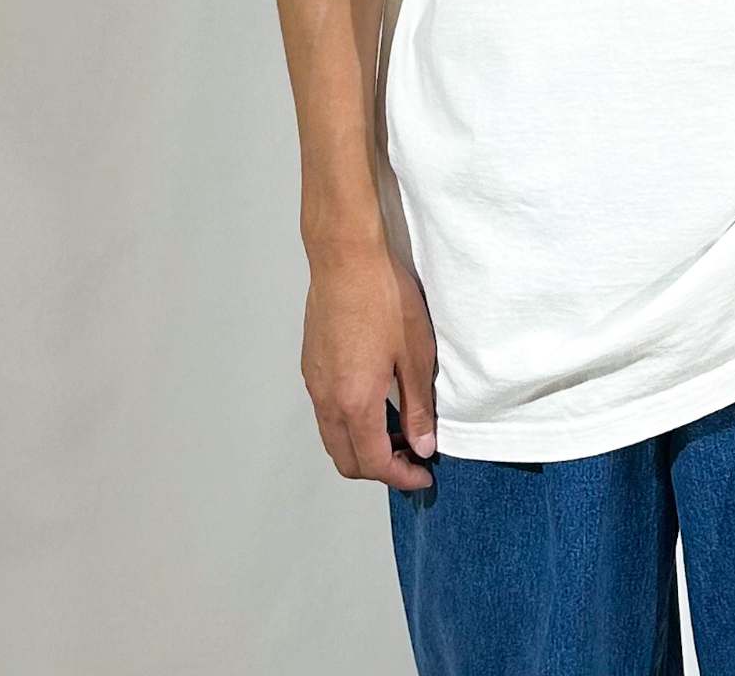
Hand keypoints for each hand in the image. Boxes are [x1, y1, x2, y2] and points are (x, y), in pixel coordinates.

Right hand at [301, 245, 437, 490]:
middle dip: (379, 469)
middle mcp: (327, 400)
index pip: (374, 463)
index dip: (401, 477)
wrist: (345, 258)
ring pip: (332, 437)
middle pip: (347, 459)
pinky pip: (325, 412)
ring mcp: (314, 382)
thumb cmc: (384, 298)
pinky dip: (348, 424)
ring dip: (362, 446)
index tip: (423, 475)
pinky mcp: (310, 365)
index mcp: (354, 402)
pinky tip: (375, 402)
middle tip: (412, 457)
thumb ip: (418, 406)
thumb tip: (424, 445)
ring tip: (397, 432)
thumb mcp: (416, 354)